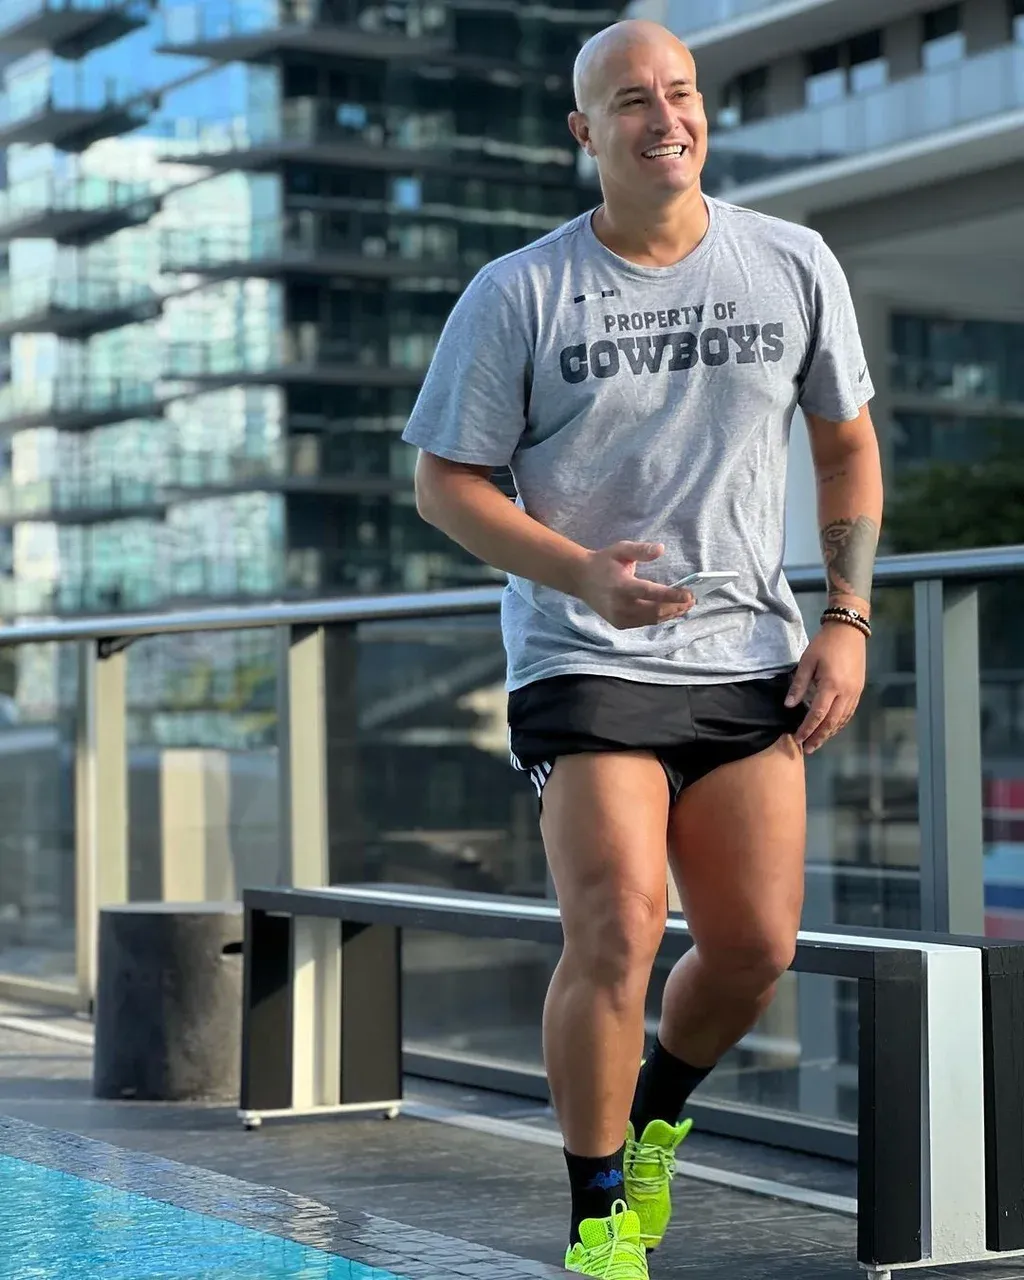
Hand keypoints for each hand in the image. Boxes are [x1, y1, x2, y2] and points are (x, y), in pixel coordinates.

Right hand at [574, 541, 694, 629]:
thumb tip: (661, 549)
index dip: (672, 596)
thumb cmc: (604, 561)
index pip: (651, 593)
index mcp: (621, 585)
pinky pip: (644, 622)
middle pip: (655, 610)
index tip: (689, 595)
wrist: (581, 579)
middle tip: (691, 600)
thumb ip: (641, 550)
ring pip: (651, 619)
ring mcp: (618, 617)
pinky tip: (669, 611)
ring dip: (670, 614)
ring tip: (685, 606)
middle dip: (676, 607)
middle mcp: (620, 605)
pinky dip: (659, 617)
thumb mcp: (621, 549)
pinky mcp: (619, 624)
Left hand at [785, 621, 866, 753]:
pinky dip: (840, 723)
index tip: (797, 738)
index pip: (817, 714)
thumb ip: (798, 685)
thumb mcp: (807, 662)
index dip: (807, 728)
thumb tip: (789, 705)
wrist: (849, 630)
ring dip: (830, 733)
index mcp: (831, 685)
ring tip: (818, 742)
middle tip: (808, 749)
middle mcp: (846, 693)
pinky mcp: (859, 690)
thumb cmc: (824, 644)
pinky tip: (832, 728)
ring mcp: (855, 692)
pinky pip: (849, 712)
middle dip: (819, 737)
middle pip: (831, 722)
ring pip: (842, 719)